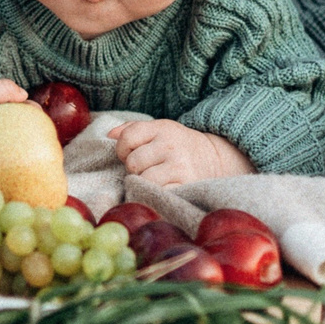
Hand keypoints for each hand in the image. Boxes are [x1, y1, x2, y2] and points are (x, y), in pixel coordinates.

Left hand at [107, 119, 254, 184]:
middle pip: (133, 162)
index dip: (122, 149)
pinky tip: (162, 190)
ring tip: (154, 179)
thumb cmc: (178, 146)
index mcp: (162, 128)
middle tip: (146, 169)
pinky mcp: (185, 185)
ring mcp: (178, 166)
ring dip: (144, 183)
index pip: (127, 137)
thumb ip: (133, 130)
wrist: (215, 159)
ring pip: (143, 180)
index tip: (129, 154)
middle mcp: (170, 145)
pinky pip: (156, 194)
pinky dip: (155, 195)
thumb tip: (109, 135)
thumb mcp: (160, 130)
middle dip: (134, 169)